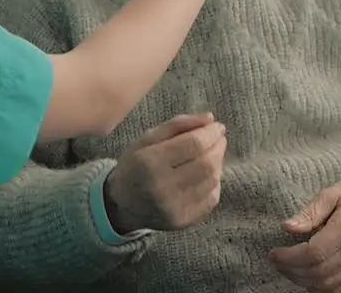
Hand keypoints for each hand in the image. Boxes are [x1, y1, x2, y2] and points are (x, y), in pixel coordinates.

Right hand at [103, 113, 226, 232]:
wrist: (121, 205)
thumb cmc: (135, 165)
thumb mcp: (147, 138)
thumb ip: (177, 124)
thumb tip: (210, 118)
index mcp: (149, 162)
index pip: (193, 144)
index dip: (210, 133)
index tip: (217, 126)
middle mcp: (162, 187)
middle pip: (206, 163)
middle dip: (218, 147)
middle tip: (218, 139)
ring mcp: (174, 207)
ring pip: (211, 180)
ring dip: (218, 163)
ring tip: (212, 154)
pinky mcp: (183, 221)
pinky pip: (211, 199)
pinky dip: (214, 183)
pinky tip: (206, 175)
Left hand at [269, 178, 340, 292]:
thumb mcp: (330, 193)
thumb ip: (309, 212)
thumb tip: (287, 227)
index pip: (315, 252)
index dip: (291, 257)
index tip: (274, 254)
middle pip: (320, 272)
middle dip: (292, 270)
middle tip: (276, 261)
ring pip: (328, 284)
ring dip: (302, 281)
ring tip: (287, 269)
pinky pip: (339, 288)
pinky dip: (319, 287)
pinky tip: (305, 277)